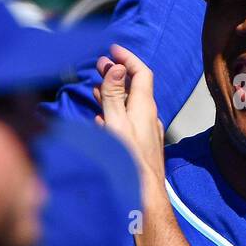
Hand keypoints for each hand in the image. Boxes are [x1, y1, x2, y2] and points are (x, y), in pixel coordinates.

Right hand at [95, 44, 165, 195]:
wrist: (142, 196)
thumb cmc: (128, 161)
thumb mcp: (117, 123)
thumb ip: (115, 95)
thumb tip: (117, 67)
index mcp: (144, 107)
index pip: (142, 72)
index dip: (128, 58)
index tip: (113, 49)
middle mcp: (149, 117)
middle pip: (135, 87)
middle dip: (117, 73)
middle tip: (100, 65)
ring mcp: (146, 132)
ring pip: (130, 104)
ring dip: (114, 92)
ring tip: (96, 86)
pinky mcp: (140, 145)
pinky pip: (127, 121)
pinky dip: (114, 111)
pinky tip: (102, 116)